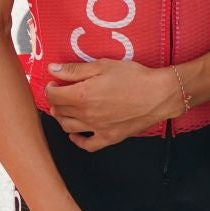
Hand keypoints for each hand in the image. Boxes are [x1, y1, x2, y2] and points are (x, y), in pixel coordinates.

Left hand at [43, 60, 182, 150]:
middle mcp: (86, 115)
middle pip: (59, 111)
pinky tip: (75, 133)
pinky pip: (87, 145)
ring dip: (62, 118)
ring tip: (65, 109)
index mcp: (82, 95)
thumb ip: (74, 70)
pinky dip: (77, 140)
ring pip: (68, 127)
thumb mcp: (102, 65)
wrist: (159, 95)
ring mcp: (97, 128)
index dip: (50, 87)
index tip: (55, 82)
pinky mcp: (109, 138)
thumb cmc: (133, 76)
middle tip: (61, 92)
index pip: (53, 96)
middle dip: (55, 101)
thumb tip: (52, 70)